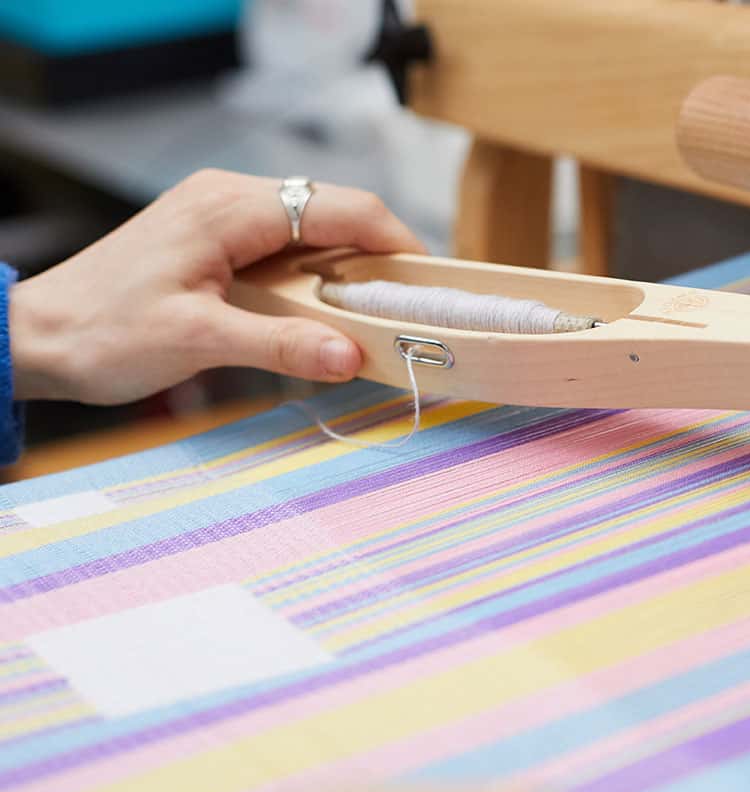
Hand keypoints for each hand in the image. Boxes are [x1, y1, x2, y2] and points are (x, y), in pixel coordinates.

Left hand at [8, 169, 424, 405]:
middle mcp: (231, 199)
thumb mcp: (199, 342)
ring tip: (371, 322)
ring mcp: (222, 216)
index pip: (344, 208)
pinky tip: (322, 318)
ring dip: (348, 275)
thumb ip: (282, 345)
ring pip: (316, 233)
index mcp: (232, 208)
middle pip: (337, 215)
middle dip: (380, 262)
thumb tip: (353, 356)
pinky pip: (288, 249)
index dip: (398, 244)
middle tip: (409, 314)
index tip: (431, 287)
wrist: (38, 336)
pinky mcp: (216, 240)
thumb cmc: (102, 332)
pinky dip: (316, 281)